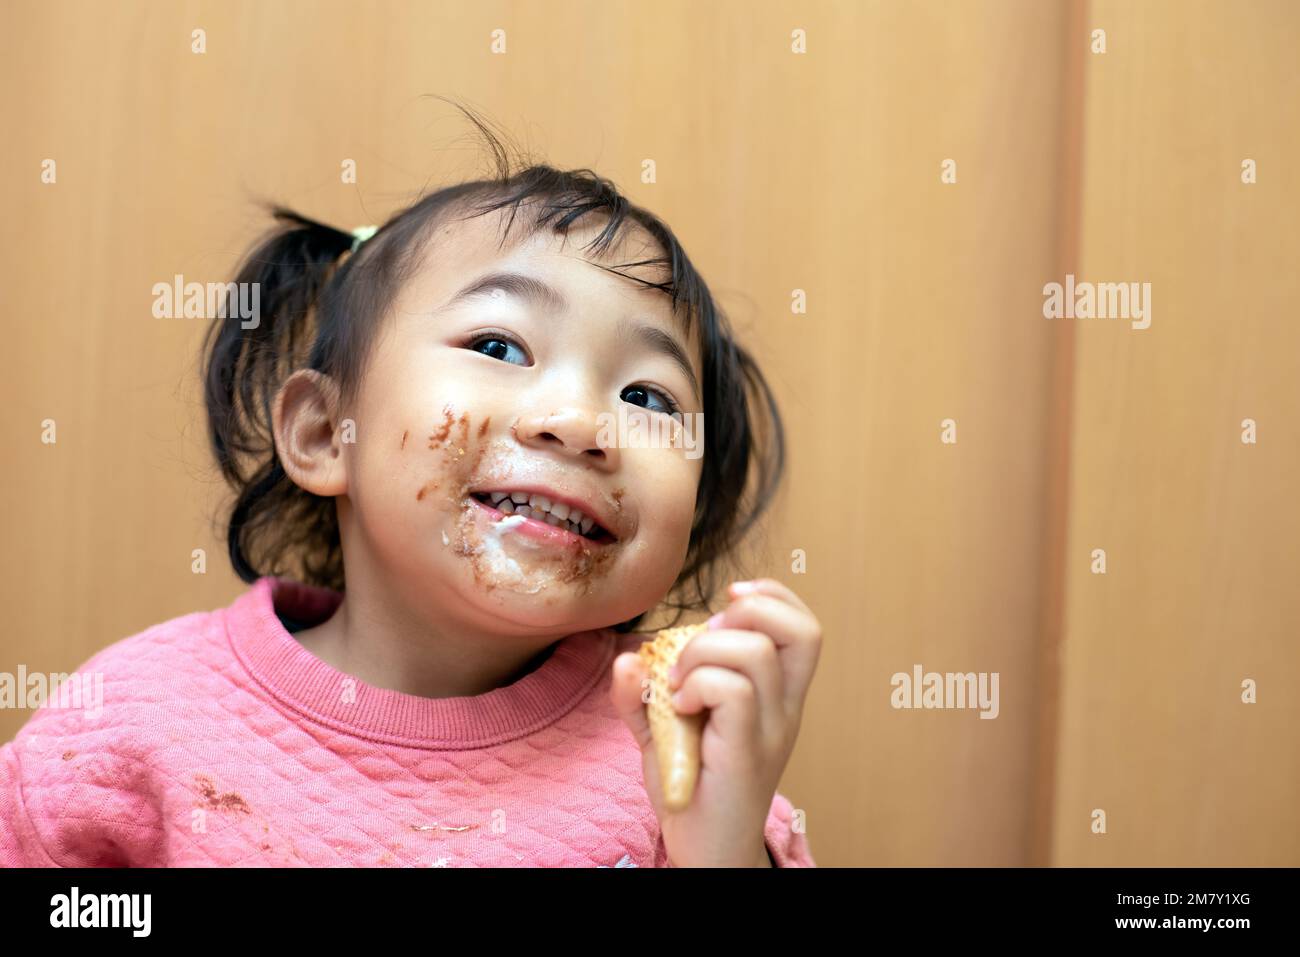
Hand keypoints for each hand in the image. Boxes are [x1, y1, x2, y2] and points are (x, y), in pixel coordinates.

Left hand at [610, 578, 821, 866]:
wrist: (705, 849)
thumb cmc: (689, 785)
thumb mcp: (663, 727)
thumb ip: (642, 691)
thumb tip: (627, 658)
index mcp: (778, 695)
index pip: (805, 626)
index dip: (773, 597)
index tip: (727, 601)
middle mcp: (786, 708)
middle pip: (801, 629)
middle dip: (742, 614)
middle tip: (700, 649)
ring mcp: (771, 730)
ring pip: (756, 652)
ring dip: (704, 652)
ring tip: (680, 685)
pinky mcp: (747, 752)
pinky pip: (734, 690)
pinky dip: (697, 684)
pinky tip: (679, 708)